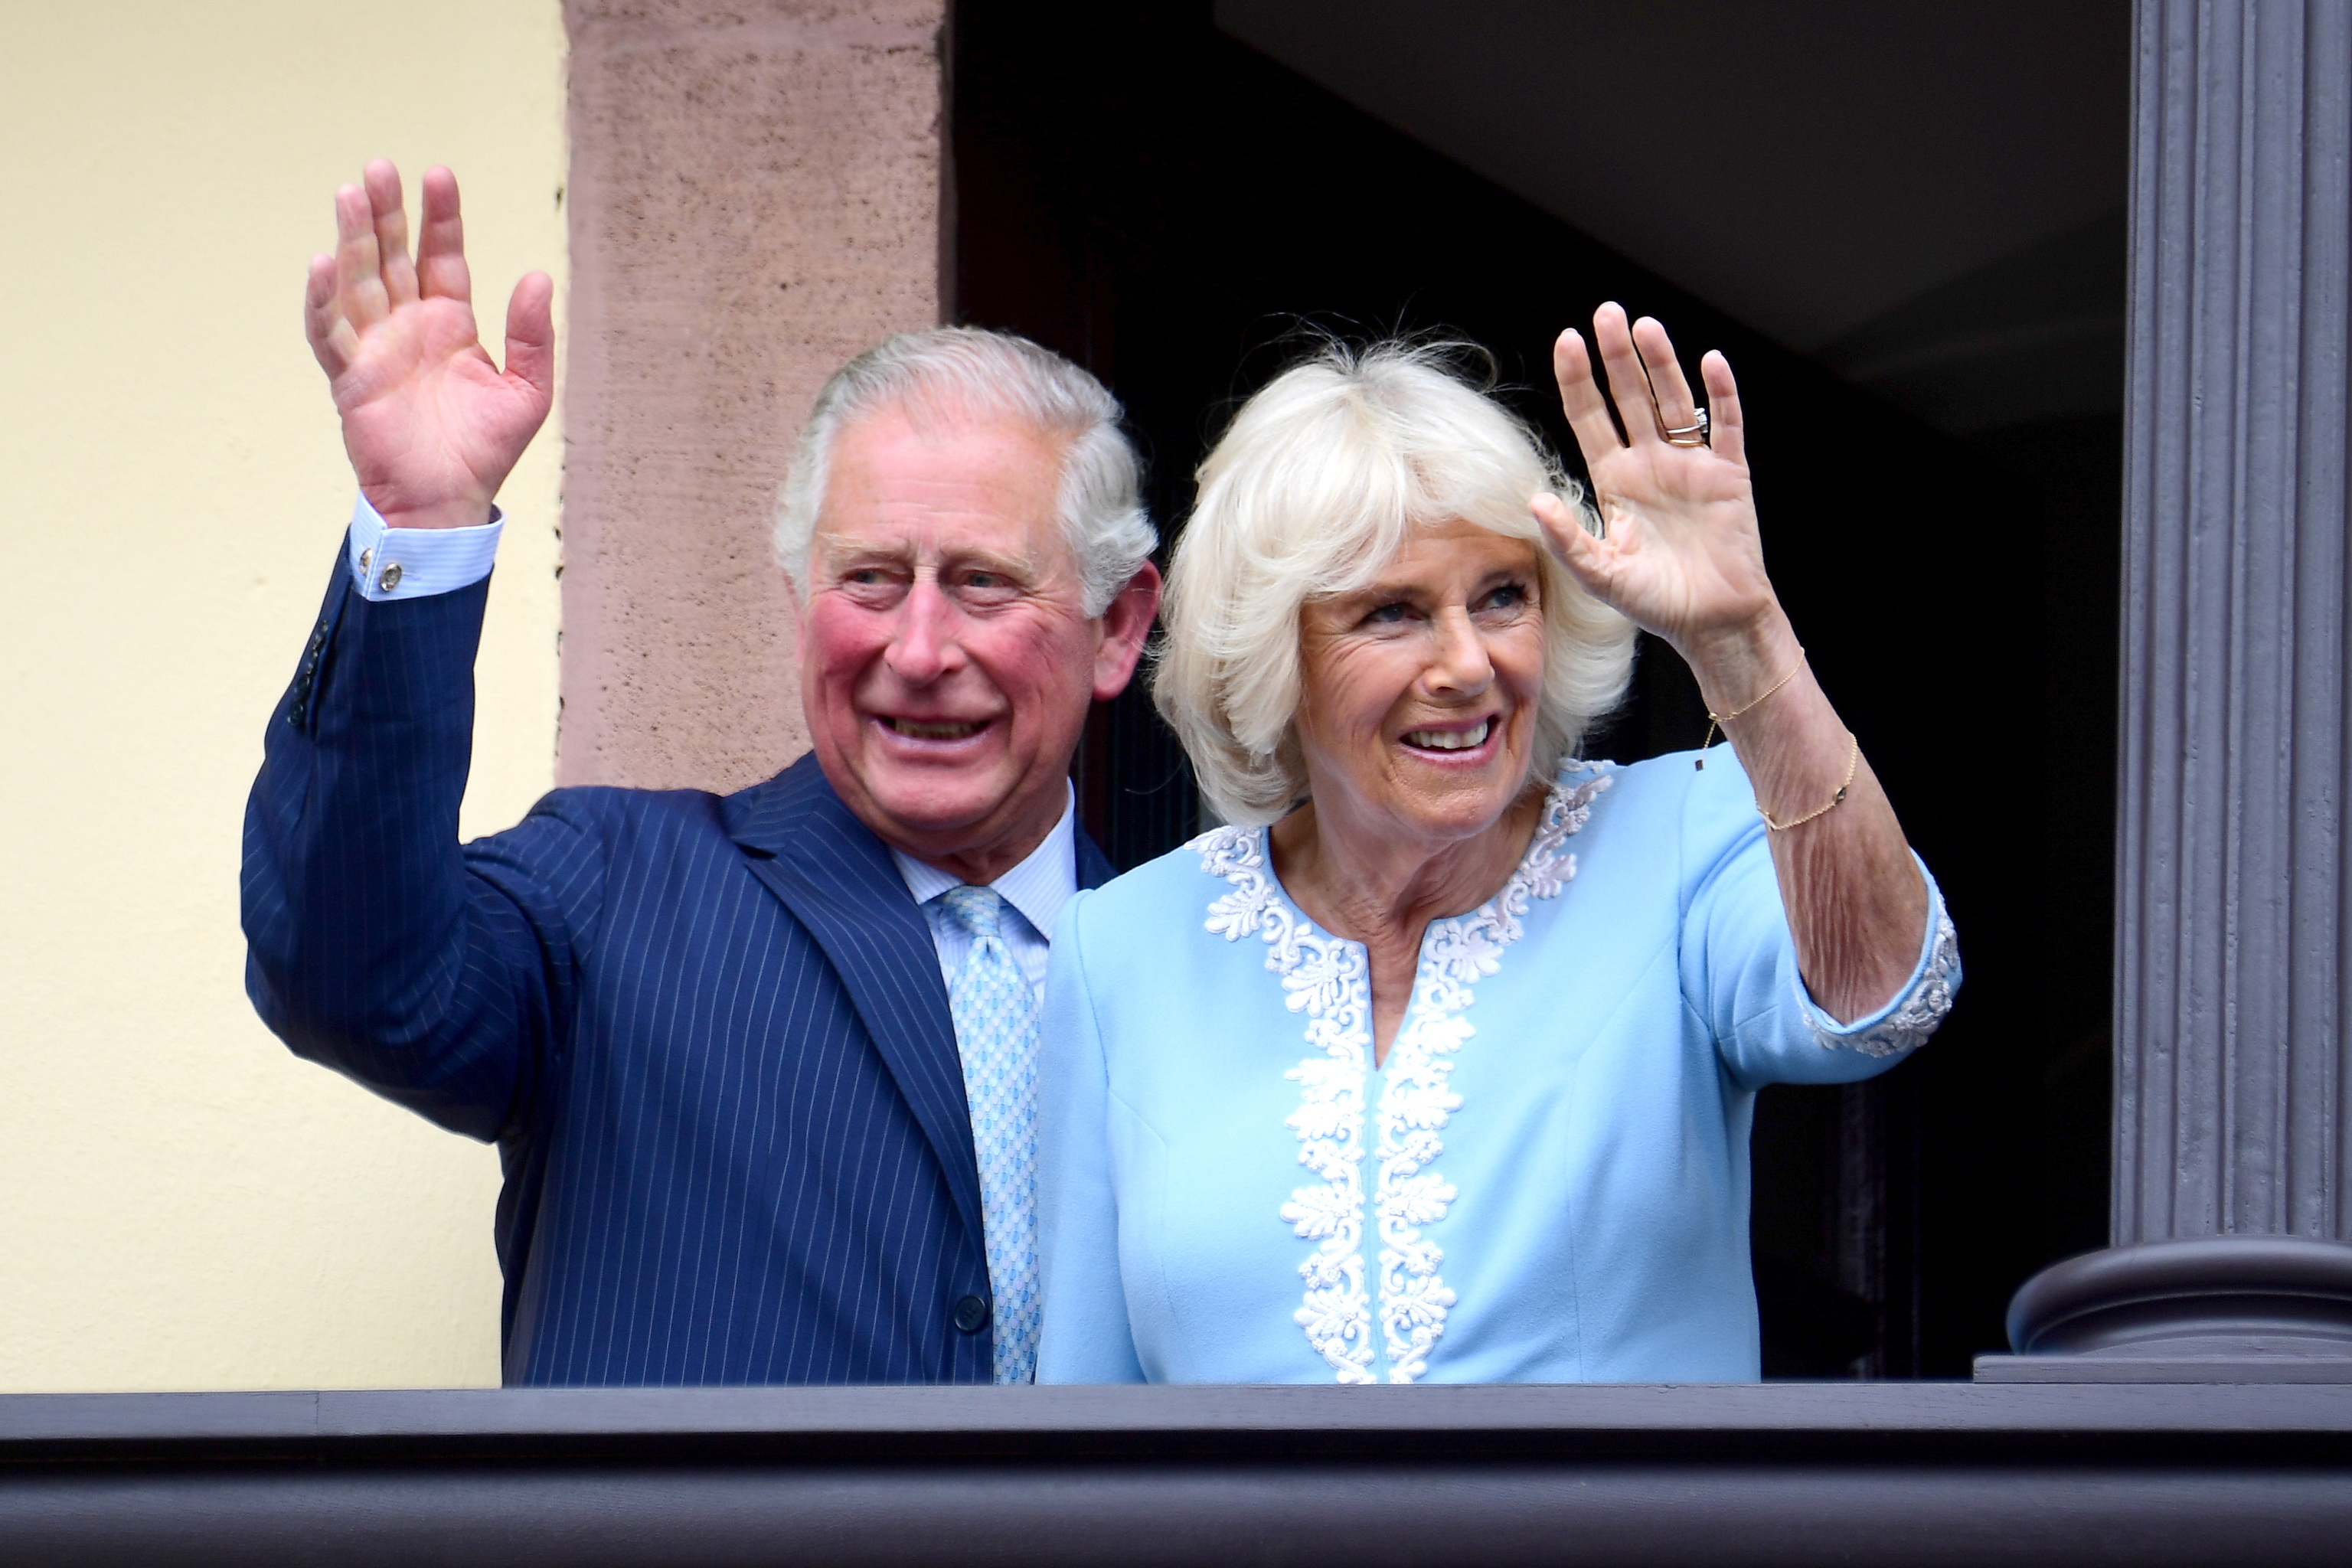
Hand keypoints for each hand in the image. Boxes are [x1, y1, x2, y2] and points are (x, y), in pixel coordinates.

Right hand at [305, 162, 553, 529]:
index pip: (442, 257)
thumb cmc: (485, 452)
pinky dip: (324, 300)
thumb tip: (537, 275)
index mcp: (450, 324)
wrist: (450, 504)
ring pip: (359, 282)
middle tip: (379, 168)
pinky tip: (324, 262)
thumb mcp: (527, 391)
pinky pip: (331, 333)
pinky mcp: (351, 378)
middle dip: (386, 214)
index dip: (439, 217)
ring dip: (352, 239)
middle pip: (392, 257)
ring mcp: (376, 349)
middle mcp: (408, 328)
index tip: (438, 175)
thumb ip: (533, 335)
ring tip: (351, 193)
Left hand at [1530, 303, 1778, 670]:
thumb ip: (1566, 539)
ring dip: (1661, 364)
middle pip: (1631, 397)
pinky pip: (1726, 426)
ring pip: (1674, 401)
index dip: (1578, 379)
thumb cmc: (1655, 601)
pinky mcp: (1729, 474)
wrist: (1712, 622)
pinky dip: (1721, 394)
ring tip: (1645, 327)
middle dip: (1617, 356)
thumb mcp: (1599, 574)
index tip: (1567, 340)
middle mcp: (1650, 463)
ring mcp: (1691, 465)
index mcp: (1616, 480)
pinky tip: (1709, 362)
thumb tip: (1533, 501)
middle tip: (1606, 312)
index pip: (1591, 417)